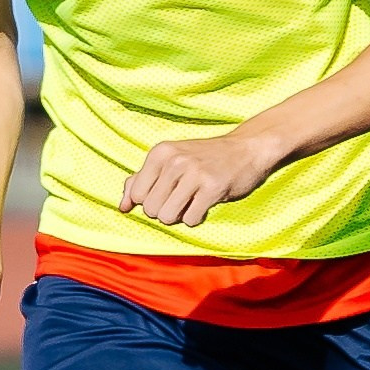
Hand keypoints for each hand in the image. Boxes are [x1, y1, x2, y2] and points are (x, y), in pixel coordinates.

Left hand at [119, 132, 276, 226]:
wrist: (247, 149)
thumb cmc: (205, 159)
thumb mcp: (171, 161)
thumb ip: (142, 181)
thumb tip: (122, 207)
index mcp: (160, 153)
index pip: (137, 195)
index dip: (151, 201)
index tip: (168, 191)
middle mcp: (175, 161)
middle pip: (151, 210)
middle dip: (165, 211)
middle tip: (183, 198)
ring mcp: (194, 174)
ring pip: (167, 217)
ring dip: (180, 217)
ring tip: (192, 202)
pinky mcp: (213, 188)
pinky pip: (191, 219)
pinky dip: (197, 218)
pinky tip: (206, 204)